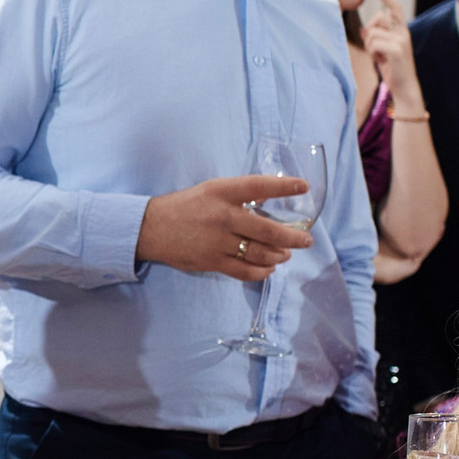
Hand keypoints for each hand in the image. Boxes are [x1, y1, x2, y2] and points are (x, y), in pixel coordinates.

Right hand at [135, 176, 316, 281]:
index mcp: (221, 192)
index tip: (303, 187)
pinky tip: (269, 269)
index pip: (259, 186)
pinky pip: (246, 271)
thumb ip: (238, 195)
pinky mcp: (213, 262)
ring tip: (286, 255)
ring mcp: (218, 242)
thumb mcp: (210, 190)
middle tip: (306, 240)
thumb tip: (269, 198)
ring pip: (260, 254)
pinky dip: (262, 272)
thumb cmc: (185, 206)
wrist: (152, 228)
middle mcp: (222, 216)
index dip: (283, 187)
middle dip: (293, 238)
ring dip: (280, 256)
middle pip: (268, 230)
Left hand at [362, 0, 423, 106]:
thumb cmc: (393, 70)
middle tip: (374, 49)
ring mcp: (402, 40)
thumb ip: (375, 39)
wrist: (404, 87)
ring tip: (379, 57)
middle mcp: (404, 32)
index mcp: (402, 30)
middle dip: (369, 32)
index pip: (394, 8)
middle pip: (378, 18)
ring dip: (370, 47)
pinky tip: (381, 61)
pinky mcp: (398, 49)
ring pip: (372, 33)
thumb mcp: (382, 52)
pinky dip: (373, 53)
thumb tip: (364, 29)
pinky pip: (374, 43)